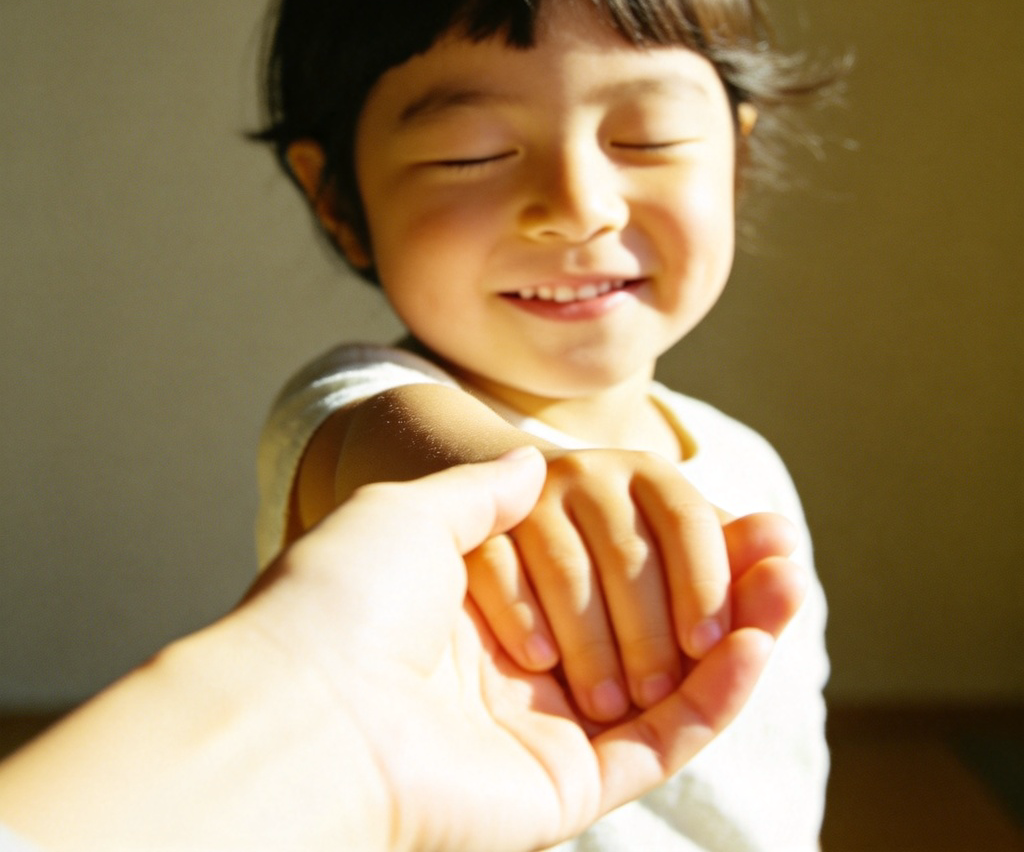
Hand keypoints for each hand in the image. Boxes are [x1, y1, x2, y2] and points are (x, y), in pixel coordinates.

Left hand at [0, 448, 797, 851]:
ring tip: (792, 581)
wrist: (301, 700)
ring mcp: (550, 727)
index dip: (677, 543)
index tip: (734, 512)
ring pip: (673, 684)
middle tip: (782, 548)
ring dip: (741, 634)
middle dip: (724, 586)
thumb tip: (531, 462)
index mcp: (495, 601)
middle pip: (655, 626)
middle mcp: (528, 666)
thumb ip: (484, 491)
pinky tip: (759, 639)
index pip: (614, 568)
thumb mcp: (415, 510)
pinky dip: (720, 694)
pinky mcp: (568, 784)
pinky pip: (663, 740)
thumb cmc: (344, 597)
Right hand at [466, 448, 798, 721]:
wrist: (514, 521)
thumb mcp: (674, 562)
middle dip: (649, 633)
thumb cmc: (617, 562)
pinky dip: (522, 615)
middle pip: (630, 553)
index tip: (713, 649)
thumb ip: (729, 566)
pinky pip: (498, 568)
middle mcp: (589, 473)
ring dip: (592, 641)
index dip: (706, 584)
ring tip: (606, 705)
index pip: (689, 522)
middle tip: (657, 697)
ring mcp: (528, 499)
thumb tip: (787, 544)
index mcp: (648, 476)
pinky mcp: (475, 525)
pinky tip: (541, 662)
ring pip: (566, 568)